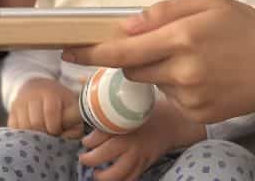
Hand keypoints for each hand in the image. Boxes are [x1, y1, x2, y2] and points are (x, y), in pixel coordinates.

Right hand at [8, 78, 82, 138]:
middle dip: (44, 133)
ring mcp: (19, 103)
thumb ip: (74, 125)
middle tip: (50, 135)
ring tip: (41, 134)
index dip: (55, 127)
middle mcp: (32, 96)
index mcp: (50, 92)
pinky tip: (32, 133)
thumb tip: (65, 138)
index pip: (50, 113)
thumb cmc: (60, 103)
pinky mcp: (11, 112)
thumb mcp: (71, 108)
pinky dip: (23, 135)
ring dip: (34, 136)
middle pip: (35, 122)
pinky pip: (14, 129)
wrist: (39, 87)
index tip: (58, 131)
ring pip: (24, 127)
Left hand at [63, 0, 254, 124]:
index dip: (91, 53)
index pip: (123, 50)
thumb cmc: (243, 26)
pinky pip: (170, 98)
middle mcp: (183, 70)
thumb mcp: (206, 1)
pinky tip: (203, 75)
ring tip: (192, 57)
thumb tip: (128, 25)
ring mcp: (190, 96)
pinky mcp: (197, 115)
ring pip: (151, 82)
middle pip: (131, 68)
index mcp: (182, 37)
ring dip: (157, 69)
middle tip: (156, 44)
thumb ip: (164, 10)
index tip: (68, 52)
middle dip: (131, 56)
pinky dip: (176, 86)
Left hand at [78, 101, 193, 180]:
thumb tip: (82, 83)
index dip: (88, 141)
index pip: (97, 136)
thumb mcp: (127, 99)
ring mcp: (138, 156)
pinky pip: (131, 179)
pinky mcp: (145, 165)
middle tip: (84, 157)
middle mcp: (130, 142)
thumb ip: (105, 96)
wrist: (173, 121)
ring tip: (97, 173)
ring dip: (103, 176)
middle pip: (102, 156)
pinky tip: (113, 177)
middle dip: (89, 159)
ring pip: (116, 174)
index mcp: (123, 124)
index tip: (85, 140)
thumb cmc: (148, 108)